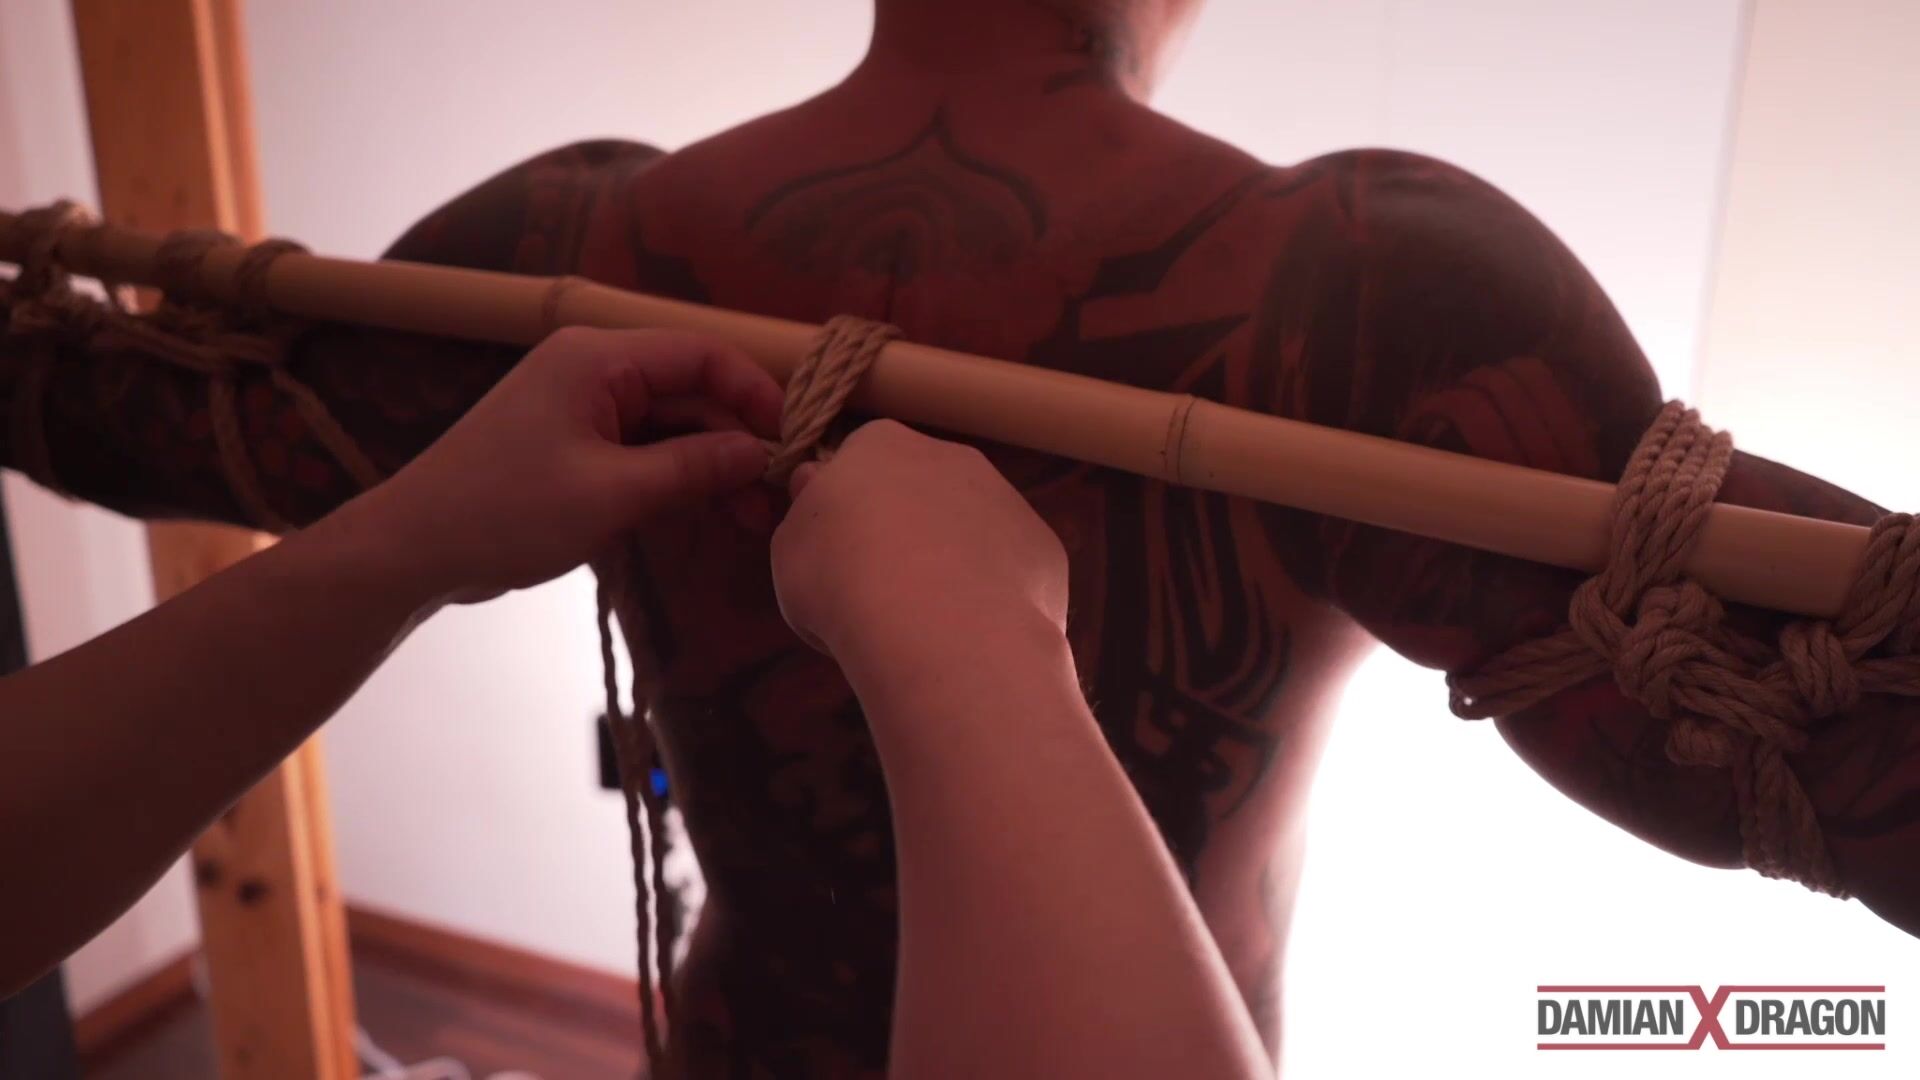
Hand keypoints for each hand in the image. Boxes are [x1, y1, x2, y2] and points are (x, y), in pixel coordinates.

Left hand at [337, 327, 782, 606]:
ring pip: (672, 427)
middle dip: (738, 441)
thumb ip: (692, 468)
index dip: (755, 393)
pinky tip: (713, 514)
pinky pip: (644, 452)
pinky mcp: (575, 447)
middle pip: (691, 393)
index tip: (792, 440)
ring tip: (753, 520)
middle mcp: (593, 370)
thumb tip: (761, 453)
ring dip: (713, 468)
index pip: (701, 355)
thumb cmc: (506, 512)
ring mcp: (583, 409)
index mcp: (597, 359)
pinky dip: (679, 480)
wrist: (414, 549)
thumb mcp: (612, 494)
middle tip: (777, 498)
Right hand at [770, 419, 1067, 663]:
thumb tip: (817, 487)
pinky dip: (993, 596)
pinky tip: (974, 631)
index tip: (836, 555)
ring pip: (971, 530)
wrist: (941, 630)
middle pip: (921, 490)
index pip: (858, 463)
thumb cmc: (843, 582)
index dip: (846, 511)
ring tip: (930, 622)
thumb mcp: (790, 549)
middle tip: (881, 591)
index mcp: (880, 444)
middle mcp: (951, 456)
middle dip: (906, 531)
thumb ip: (808, 514)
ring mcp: (1007, 499)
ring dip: (953, 563)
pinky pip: (1010, 569)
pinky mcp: (1045, 546)